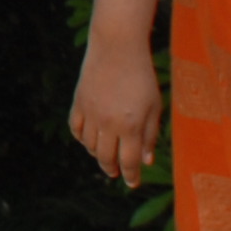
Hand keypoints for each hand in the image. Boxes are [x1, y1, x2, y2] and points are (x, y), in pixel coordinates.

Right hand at [70, 35, 162, 186]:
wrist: (116, 47)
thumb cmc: (141, 76)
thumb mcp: (154, 106)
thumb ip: (150, 134)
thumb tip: (147, 161)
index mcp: (131, 126)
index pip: (130, 161)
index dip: (132, 175)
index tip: (133, 183)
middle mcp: (108, 123)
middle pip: (107, 158)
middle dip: (113, 169)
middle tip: (117, 173)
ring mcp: (91, 113)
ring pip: (91, 146)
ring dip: (99, 155)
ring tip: (106, 156)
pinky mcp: (78, 103)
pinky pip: (76, 130)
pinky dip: (83, 139)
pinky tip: (91, 139)